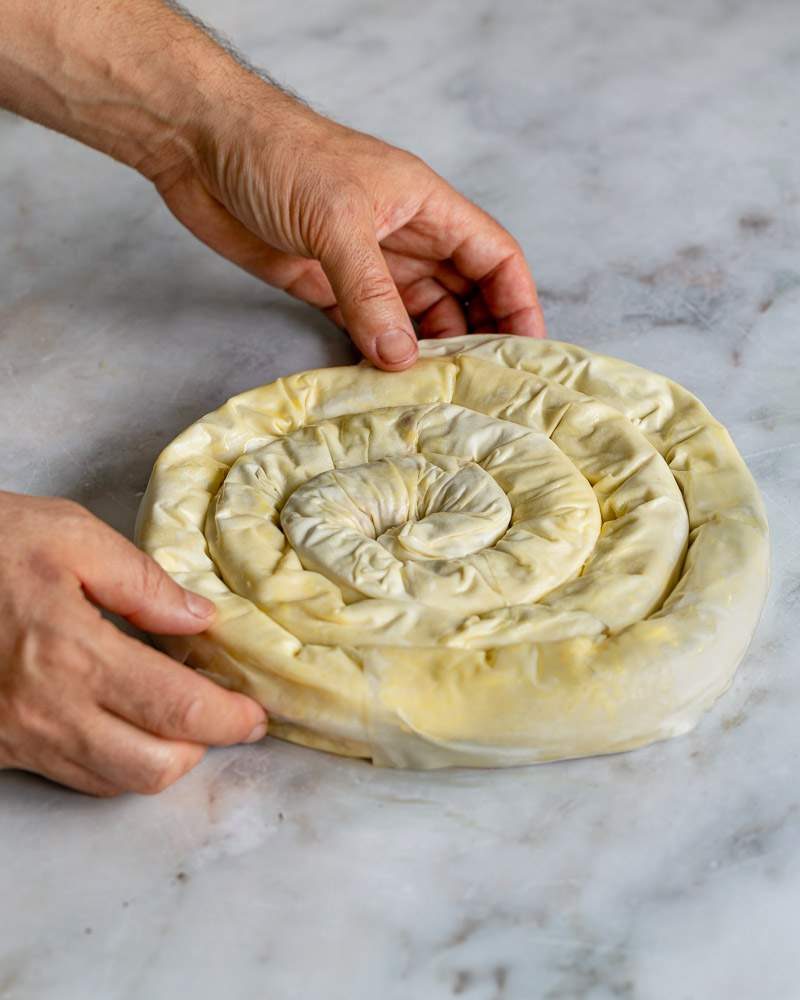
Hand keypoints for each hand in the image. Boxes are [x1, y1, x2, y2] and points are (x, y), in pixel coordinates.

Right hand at [0, 492, 266, 795]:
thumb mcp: (67, 535)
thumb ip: (142, 581)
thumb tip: (200, 618)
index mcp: (75, 655)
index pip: (179, 710)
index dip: (230, 719)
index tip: (256, 713)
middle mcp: (49, 712)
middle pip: (153, 769)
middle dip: (202, 748)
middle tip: (223, 714)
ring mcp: (20, 738)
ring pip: (113, 783)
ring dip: (161, 759)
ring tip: (178, 716)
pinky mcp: (0, 746)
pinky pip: (73, 775)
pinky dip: (115, 761)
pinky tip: (125, 722)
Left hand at [154, 92, 545, 369]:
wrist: (201, 147)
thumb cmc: (279, 156)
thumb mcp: (338, 221)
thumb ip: (372, 293)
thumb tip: (402, 357)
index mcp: (427, 207)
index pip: (495, 256)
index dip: (518, 301)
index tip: (526, 350)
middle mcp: (405, 237)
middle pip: (462, 294)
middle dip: (476, 337)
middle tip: (481, 389)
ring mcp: (366, 263)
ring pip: (415, 316)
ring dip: (425, 352)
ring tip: (435, 395)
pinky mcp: (326, 285)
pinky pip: (368, 327)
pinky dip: (379, 354)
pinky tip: (387, 382)